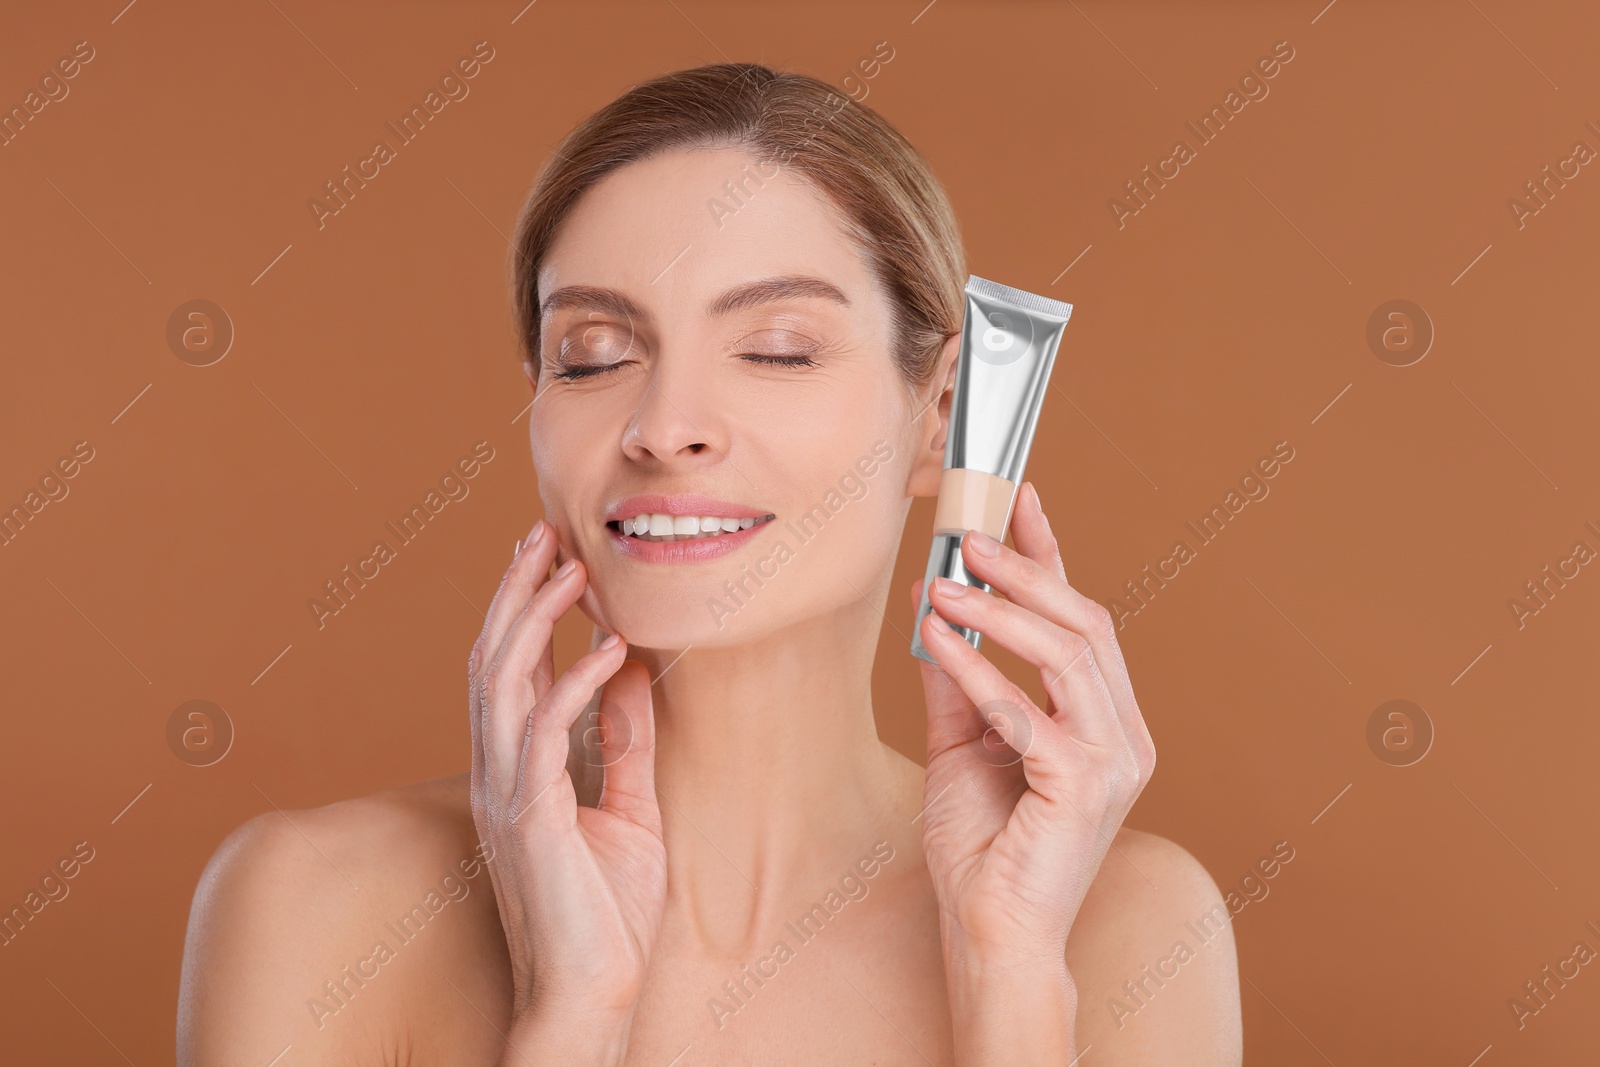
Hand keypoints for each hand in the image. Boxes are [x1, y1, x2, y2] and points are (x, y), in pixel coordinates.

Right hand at [469, 519, 664, 1062]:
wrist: (594, 995)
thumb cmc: (608, 915)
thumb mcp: (629, 810)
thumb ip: (622, 743)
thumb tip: (631, 674)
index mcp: (515, 771)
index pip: (509, 671)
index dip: (524, 609)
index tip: (552, 555)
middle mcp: (498, 774)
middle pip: (491, 659)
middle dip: (514, 590)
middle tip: (542, 531)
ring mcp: (505, 795)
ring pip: (502, 681)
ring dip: (535, 618)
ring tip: (570, 567)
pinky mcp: (529, 820)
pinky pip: (542, 733)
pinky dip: (575, 682)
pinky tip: (609, 648)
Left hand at [912, 482, 1155, 1058]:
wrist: (990, 931)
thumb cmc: (982, 847)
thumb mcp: (960, 745)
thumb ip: (956, 680)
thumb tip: (935, 608)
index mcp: (1103, 720)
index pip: (1081, 620)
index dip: (1051, 554)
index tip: (1017, 500)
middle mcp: (1123, 732)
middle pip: (1085, 623)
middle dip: (1026, 569)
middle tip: (968, 535)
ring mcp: (1113, 759)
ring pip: (1067, 652)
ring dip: (1001, 609)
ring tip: (945, 581)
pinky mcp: (1084, 785)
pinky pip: (1026, 707)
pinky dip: (978, 668)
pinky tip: (937, 640)